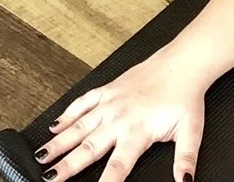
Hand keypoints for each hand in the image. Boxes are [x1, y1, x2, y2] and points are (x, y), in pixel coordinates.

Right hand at [40, 54, 207, 181]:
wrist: (182, 63)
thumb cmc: (186, 97)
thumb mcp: (191, 132)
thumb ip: (185, 159)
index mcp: (137, 132)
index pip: (117, 167)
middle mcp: (118, 118)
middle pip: (88, 149)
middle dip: (67, 166)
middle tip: (50, 178)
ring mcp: (110, 102)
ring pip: (79, 126)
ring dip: (59, 142)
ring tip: (41, 155)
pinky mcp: (108, 89)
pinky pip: (83, 102)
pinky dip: (68, 114)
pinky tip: (55, 125)